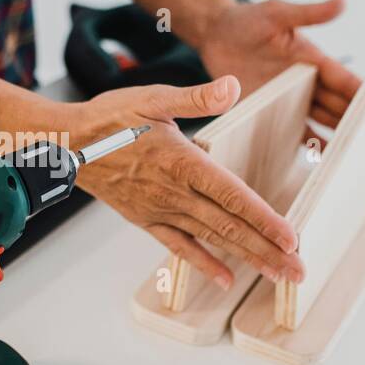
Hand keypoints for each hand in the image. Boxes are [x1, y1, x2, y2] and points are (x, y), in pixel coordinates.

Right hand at [65, 77, 304, 288]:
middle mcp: (174, 193)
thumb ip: (197, 97)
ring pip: (212, 239)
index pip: (232, 195)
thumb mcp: (154, 98)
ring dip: (247, 258)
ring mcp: (160, 210)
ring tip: (277, 275)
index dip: (264, 219)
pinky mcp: (146, 220)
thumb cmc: (109, 119)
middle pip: (230, 226)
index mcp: (182, 162)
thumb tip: (232, 86)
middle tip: (298, 271)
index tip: (291, 238)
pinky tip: (225, 278)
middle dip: (267, 251)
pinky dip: (203, 264)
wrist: (66, 146)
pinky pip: (178, 247)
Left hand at [193, 0, 364, 138]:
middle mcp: (307, 82)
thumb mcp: (278, 13)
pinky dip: (310, 144)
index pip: (348, 81)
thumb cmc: (247, 19)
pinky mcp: (269, 111)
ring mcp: (289, 99)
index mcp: (314, 60)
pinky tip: (326, 159)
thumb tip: (342, 1)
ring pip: (324, 120)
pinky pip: (294, 132)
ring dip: (345, 135)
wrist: (215, 34)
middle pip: (343, 105)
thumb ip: (309, 13)